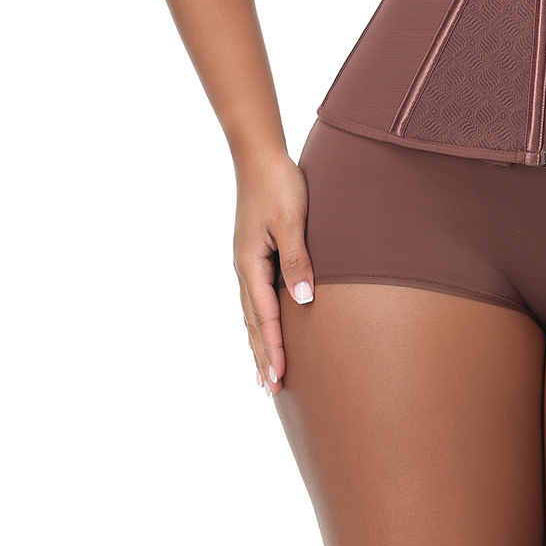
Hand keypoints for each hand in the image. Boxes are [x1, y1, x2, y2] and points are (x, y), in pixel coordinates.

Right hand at [233, 150, 314, 396]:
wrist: (260, 154)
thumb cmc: (279, 184)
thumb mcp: (291, 221)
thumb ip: (297, 260)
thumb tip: (302, 301)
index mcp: (250, 263)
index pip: (263, 317)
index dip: (273, 349)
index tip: (279, 380)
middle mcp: (244, 267)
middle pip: (252, 321)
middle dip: (262, 355)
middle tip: (271, 391)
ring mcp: (246, 260)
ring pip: (251, 311)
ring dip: (258, 342)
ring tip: (265, 371)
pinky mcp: (253, 252)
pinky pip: (255, 296)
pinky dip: (259, 319)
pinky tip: (264, 326)